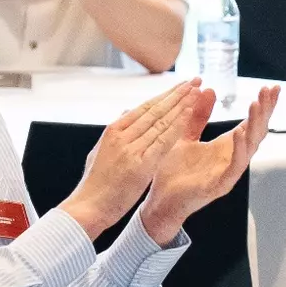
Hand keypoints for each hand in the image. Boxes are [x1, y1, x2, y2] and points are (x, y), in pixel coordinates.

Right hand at [57, 81, 200, 238]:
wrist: (88, 206)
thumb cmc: (95, 184)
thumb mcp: (100, 152)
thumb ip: (116, 133)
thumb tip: (125, 113)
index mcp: (113, 130)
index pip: (144, 108)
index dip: (164, 96)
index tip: (180, 86)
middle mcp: (122, 135)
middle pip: (155, 109)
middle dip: (176, 94)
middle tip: (193, 80)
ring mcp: (132, 149)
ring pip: (161, 121)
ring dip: (181, 105)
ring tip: (196, 91)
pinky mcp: (141, 164)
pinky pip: (164, 140)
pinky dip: (177, 125)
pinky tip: (189, 113)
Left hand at [138, 84, 280, 242]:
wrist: (160, 201)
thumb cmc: (173, 172)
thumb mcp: (185, 135)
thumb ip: (198, 115)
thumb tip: (208, 89)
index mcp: (225, 147)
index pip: (250, 123)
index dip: (262, 107)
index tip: (271, 87)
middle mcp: (231, 158)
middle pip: (256, 132)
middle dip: (264, 111)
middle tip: (269, 90)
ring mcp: (228, 172)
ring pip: (250, 147)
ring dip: (254, 125)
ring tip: (257, 104)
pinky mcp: (219, 185)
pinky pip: (234, 166)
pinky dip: (238, 149)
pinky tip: (239, 132)